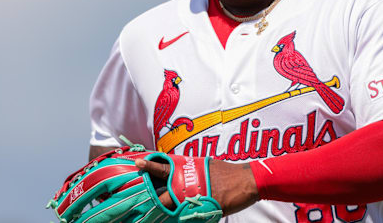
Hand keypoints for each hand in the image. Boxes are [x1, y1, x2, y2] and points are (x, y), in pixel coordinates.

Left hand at [135, 157, 259, 215]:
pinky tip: (175, 221)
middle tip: (136, 203)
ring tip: (148, 219)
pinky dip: (181, 220)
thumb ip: (189, 169)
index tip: (138, 164)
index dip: (150, 167)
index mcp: (188, 171)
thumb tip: (178, 170)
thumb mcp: (204, 165)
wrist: (246, 181)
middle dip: (152, 200)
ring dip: (165, 214)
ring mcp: (196, 199)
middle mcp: (189, 185)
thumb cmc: (225, 172)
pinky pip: (189, 218)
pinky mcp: (205, 211)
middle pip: (164, 196)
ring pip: (174, 210)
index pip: (165, 168)